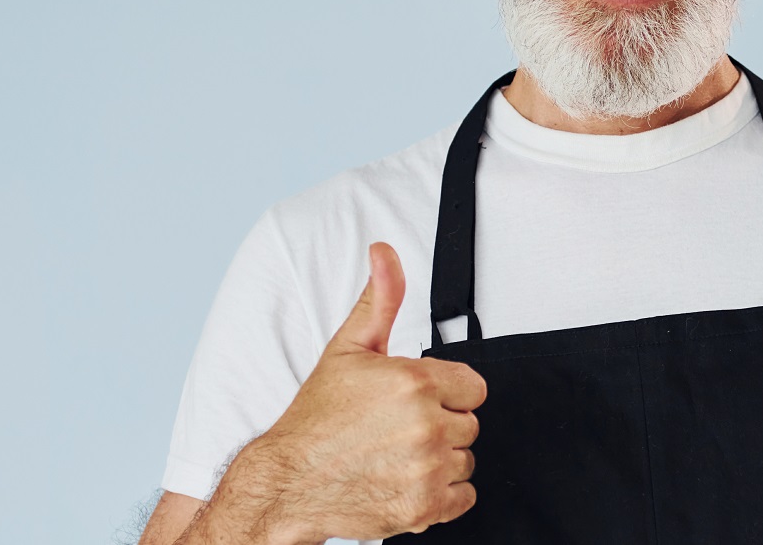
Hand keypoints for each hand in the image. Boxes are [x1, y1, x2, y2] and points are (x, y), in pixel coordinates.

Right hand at [229, 242, 486, 543]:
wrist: (289, 480)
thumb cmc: (318, 416)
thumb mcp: (349, 346)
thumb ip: (381, 297)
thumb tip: (385, 253)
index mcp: (415, 382)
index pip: (473, 386)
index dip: (446, 390)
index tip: (418, 397)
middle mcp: (426, 426)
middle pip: (470, 422)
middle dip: (443, 422)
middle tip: (401, 425)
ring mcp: (427, 470)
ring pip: (465, 459)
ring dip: (442, 458)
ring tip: (400, 452)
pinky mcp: (424, 509)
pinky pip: (464, 497)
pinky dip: (443, 493)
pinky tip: (408, 478)